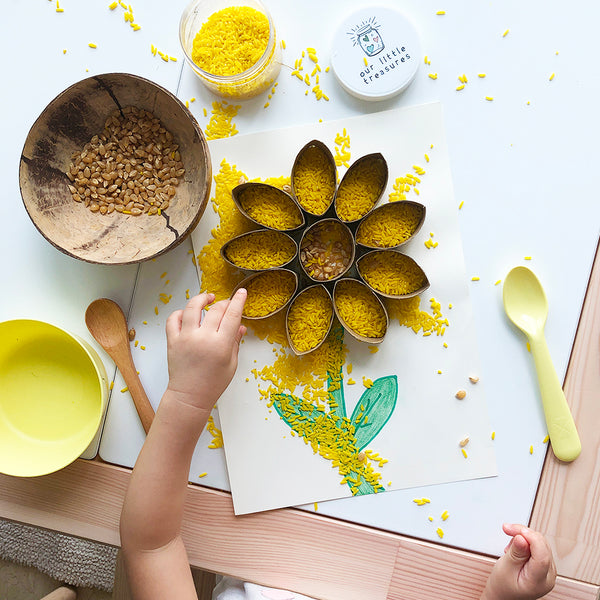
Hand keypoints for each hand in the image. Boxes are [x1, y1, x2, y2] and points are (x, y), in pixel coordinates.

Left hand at [165, 290, 246, 410]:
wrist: (190, 396)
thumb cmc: (212, 384)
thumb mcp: (231, 363)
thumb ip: (235, 342)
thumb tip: (241, 326)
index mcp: (220, 344)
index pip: (232, 315)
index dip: (238, 301)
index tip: (241, 293)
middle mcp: (202, 338)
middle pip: (216, 309)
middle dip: (224, 302)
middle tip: (228, 303)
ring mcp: (186, 338)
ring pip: (192, 307)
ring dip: (201, 299)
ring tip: (207, 299)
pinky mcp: (172, 340)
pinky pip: (173, 319)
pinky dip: (180, 312)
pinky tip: (188, 313)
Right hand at [481, 524, 555, 599]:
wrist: (503, 594)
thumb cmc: (503, 585)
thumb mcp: (505, 568)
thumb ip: (515, 553)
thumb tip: (522, 538)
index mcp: (539, 581)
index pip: (542, 555)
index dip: (530, 538)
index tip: (514, 530)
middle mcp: (548, 575)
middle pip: (541, 545)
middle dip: (524, 533)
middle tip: (507, 529)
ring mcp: (548, 570)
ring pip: (540, 542)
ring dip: (524, 536)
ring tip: (510, 545)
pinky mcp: (545, 564)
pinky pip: (538, 545)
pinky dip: (526, 540)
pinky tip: (516, 547)